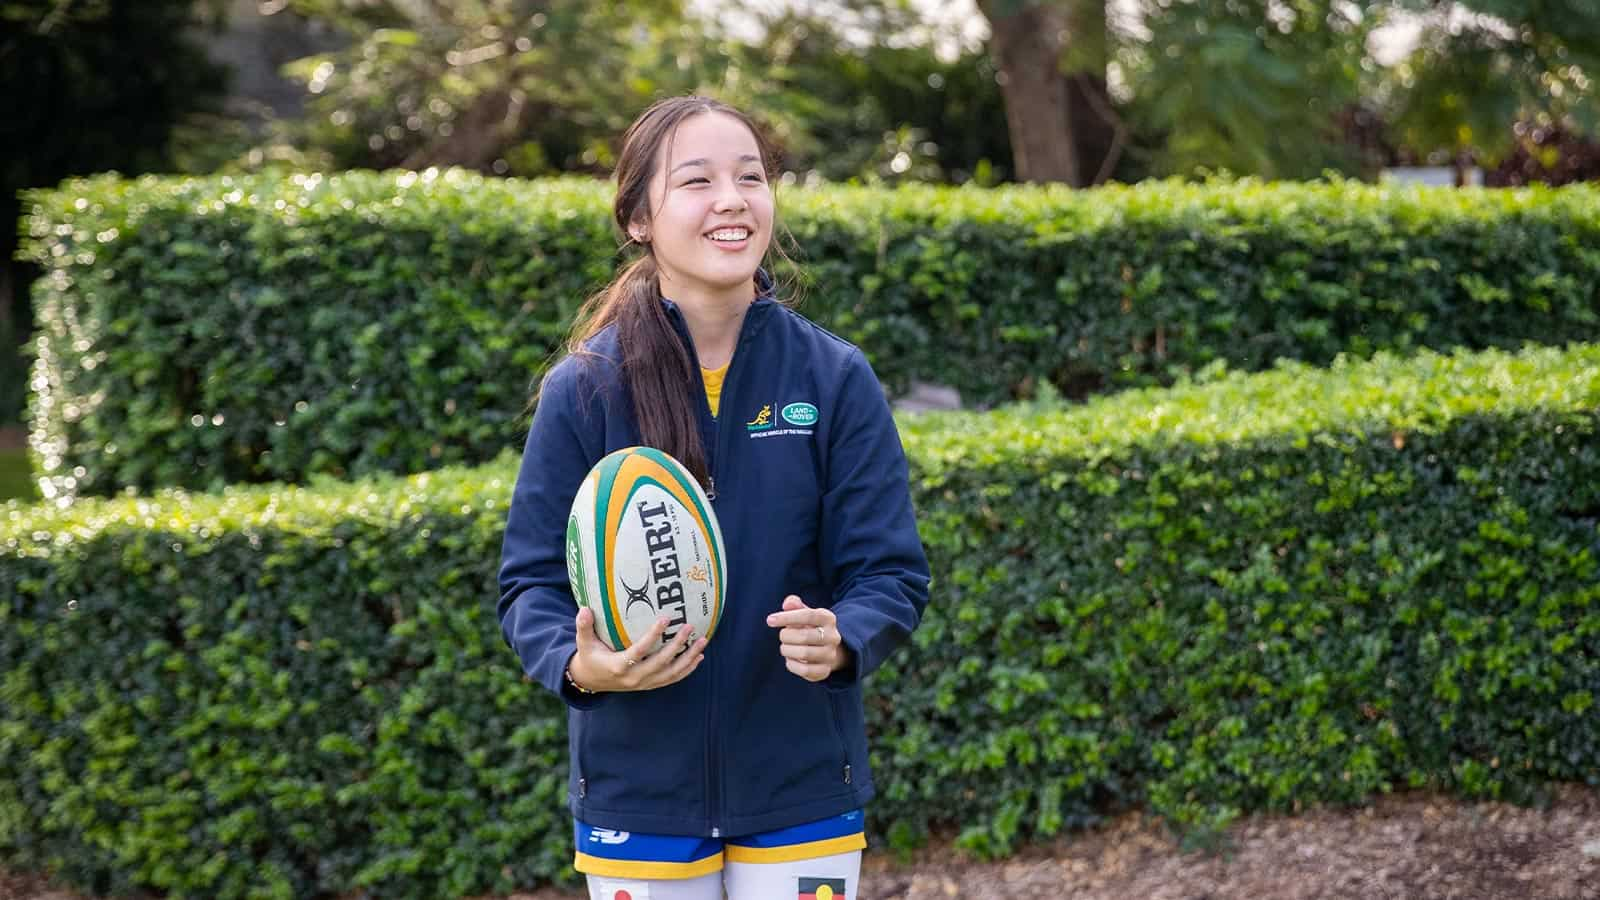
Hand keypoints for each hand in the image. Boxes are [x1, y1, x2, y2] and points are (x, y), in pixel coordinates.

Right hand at [568, 607, 705, 692]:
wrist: (591, 682)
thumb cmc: (590, 656)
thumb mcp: (583, 642)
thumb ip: (584, 626)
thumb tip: (584, 608)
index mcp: (618, 666)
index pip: (639, 651)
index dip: (653, 636)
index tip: (665, 618)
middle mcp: (634, 678)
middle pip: (660, 663)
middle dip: (677, 646)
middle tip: (690, 627)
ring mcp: (644, 683)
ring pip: (671, 673)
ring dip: (688, 658)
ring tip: (702, 641)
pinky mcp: (650, 685)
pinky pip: (672, 679)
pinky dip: (687, 669)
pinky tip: (699, 657)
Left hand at [766, 595, 849, 682]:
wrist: (826, 649)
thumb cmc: (809, 627)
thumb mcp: (804, 613)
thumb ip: (794, 605)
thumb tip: (788, 603)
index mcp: (828, 618)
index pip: (808, 615)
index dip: (787, 617)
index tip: (770, 620)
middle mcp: (833, 637)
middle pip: (804, 636)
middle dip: (786, 636)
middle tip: (782, 636)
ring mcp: (830, 655)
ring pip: (804, 653)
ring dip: (787, 650)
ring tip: (785, 647)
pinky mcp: (825, 671)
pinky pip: (804, 670)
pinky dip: (792, 664)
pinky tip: (790, 659)